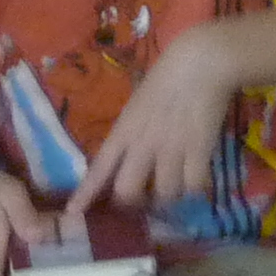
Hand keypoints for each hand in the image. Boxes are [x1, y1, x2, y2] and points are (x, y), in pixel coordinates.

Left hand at [78, 28, 241, 213]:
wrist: (201, 62)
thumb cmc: (167, 76)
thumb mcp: (137, 104)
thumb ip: (131, 131)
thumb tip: (129, 154)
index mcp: (123, 130)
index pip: (98, 168)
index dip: (86, 193)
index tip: (74, 212)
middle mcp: (142, 145)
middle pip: (128, 192)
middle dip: (134, 204)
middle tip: (144, 202)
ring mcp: (171, 149)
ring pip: (163, 194)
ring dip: (169, 197)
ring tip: (176, 189)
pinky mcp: (199, 151)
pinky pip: (193, 186)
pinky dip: (194, 190)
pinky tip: (196, 182)